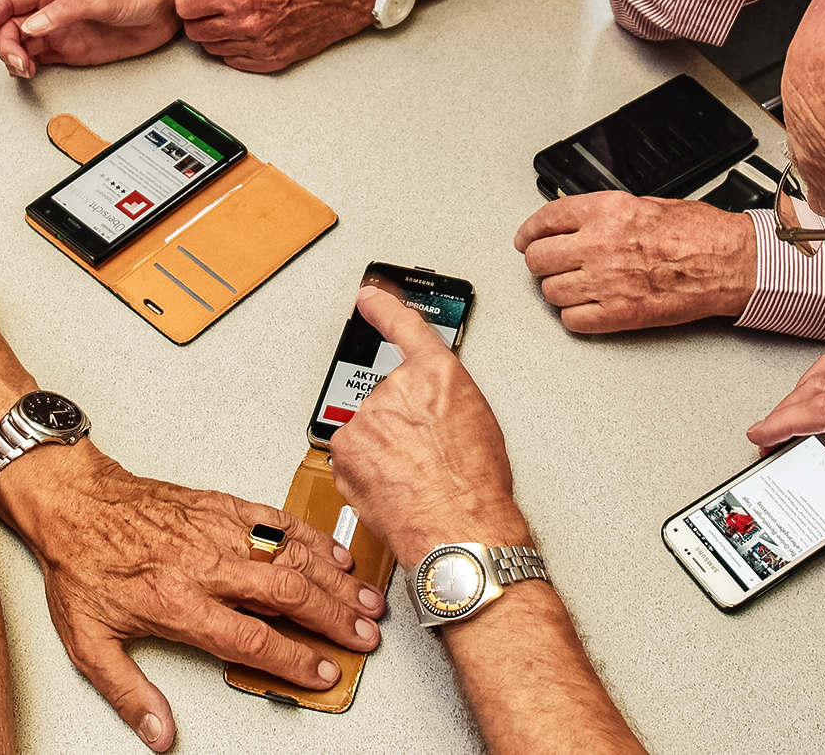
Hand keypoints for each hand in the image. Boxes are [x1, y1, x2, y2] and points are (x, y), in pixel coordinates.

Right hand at [0, 0, 181, 77]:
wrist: (166, 8)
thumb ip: (65, 12)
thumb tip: (32, 25)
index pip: (8, 0)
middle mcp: (52, 9)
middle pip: (10, 27)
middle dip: (5, 46)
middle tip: (17, 63)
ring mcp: (60, 30)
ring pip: (21, 44)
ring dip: (15, 59)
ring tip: (24, 70)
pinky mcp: (71, 48)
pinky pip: (39, 57)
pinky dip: (28, 67)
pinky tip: (29, 72)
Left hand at [0, 448, 384, 751]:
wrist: (75, 502)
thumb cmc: (84, 566)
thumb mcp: (90, 643)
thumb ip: (128, 692)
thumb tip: (157, 733)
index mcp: (178, 603)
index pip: (250, 639)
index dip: (293, 659)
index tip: (322, 672)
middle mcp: (206, 566)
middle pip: (286, 595)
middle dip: (333, 619)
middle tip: (365, 637)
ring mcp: (219, 531)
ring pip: (290, 555)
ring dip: (334, 580)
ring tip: (366, 601)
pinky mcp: (223, 504)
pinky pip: (278, 520)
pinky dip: (313, 537)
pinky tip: (336, 554)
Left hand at [167, 0, 376, 72]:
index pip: (185, 6)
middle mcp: (248, 23)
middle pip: (193, 30)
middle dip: (198, 16)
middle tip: (214, 5)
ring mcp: (258, 46)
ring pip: (210, 47)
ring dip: (214, 33)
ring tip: (233, 15)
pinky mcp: (267, 62)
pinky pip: (231, 60)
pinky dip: (232, 47)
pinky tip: (245, 29)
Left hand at [330, 287, 528, 568]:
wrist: (460, 528)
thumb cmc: (478, 486)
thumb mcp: (478, 421)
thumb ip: (448, 396)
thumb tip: (433, 403)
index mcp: (439, 373)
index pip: (404, 325)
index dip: (383, 306)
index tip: (368, 295)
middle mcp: (399, 386)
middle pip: (388, 395)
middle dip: (399, 423)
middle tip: (424, 455)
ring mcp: (368, 415)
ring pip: (368, 427)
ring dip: (382, 448)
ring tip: (413, 476)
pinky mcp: (346, 446)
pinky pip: (351, 453)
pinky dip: (365, 468)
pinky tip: (391, 485)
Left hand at [515, 193, 756, 332]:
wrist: (728, 263)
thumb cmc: (699, 233)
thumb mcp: (644, 203)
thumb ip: (603, 214)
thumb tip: (573, 221)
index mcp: (606, 212)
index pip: (544, 220)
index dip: (529, 233)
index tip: (526, 240)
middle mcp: (600, 244)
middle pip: (539, 260)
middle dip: (543, 263)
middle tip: (553, 265)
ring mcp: (607, 282)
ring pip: (551, 293)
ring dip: (559, 291)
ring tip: (577, 286)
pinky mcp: (619, 314)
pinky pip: (573, 321)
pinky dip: (576, 316)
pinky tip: (589, 307)